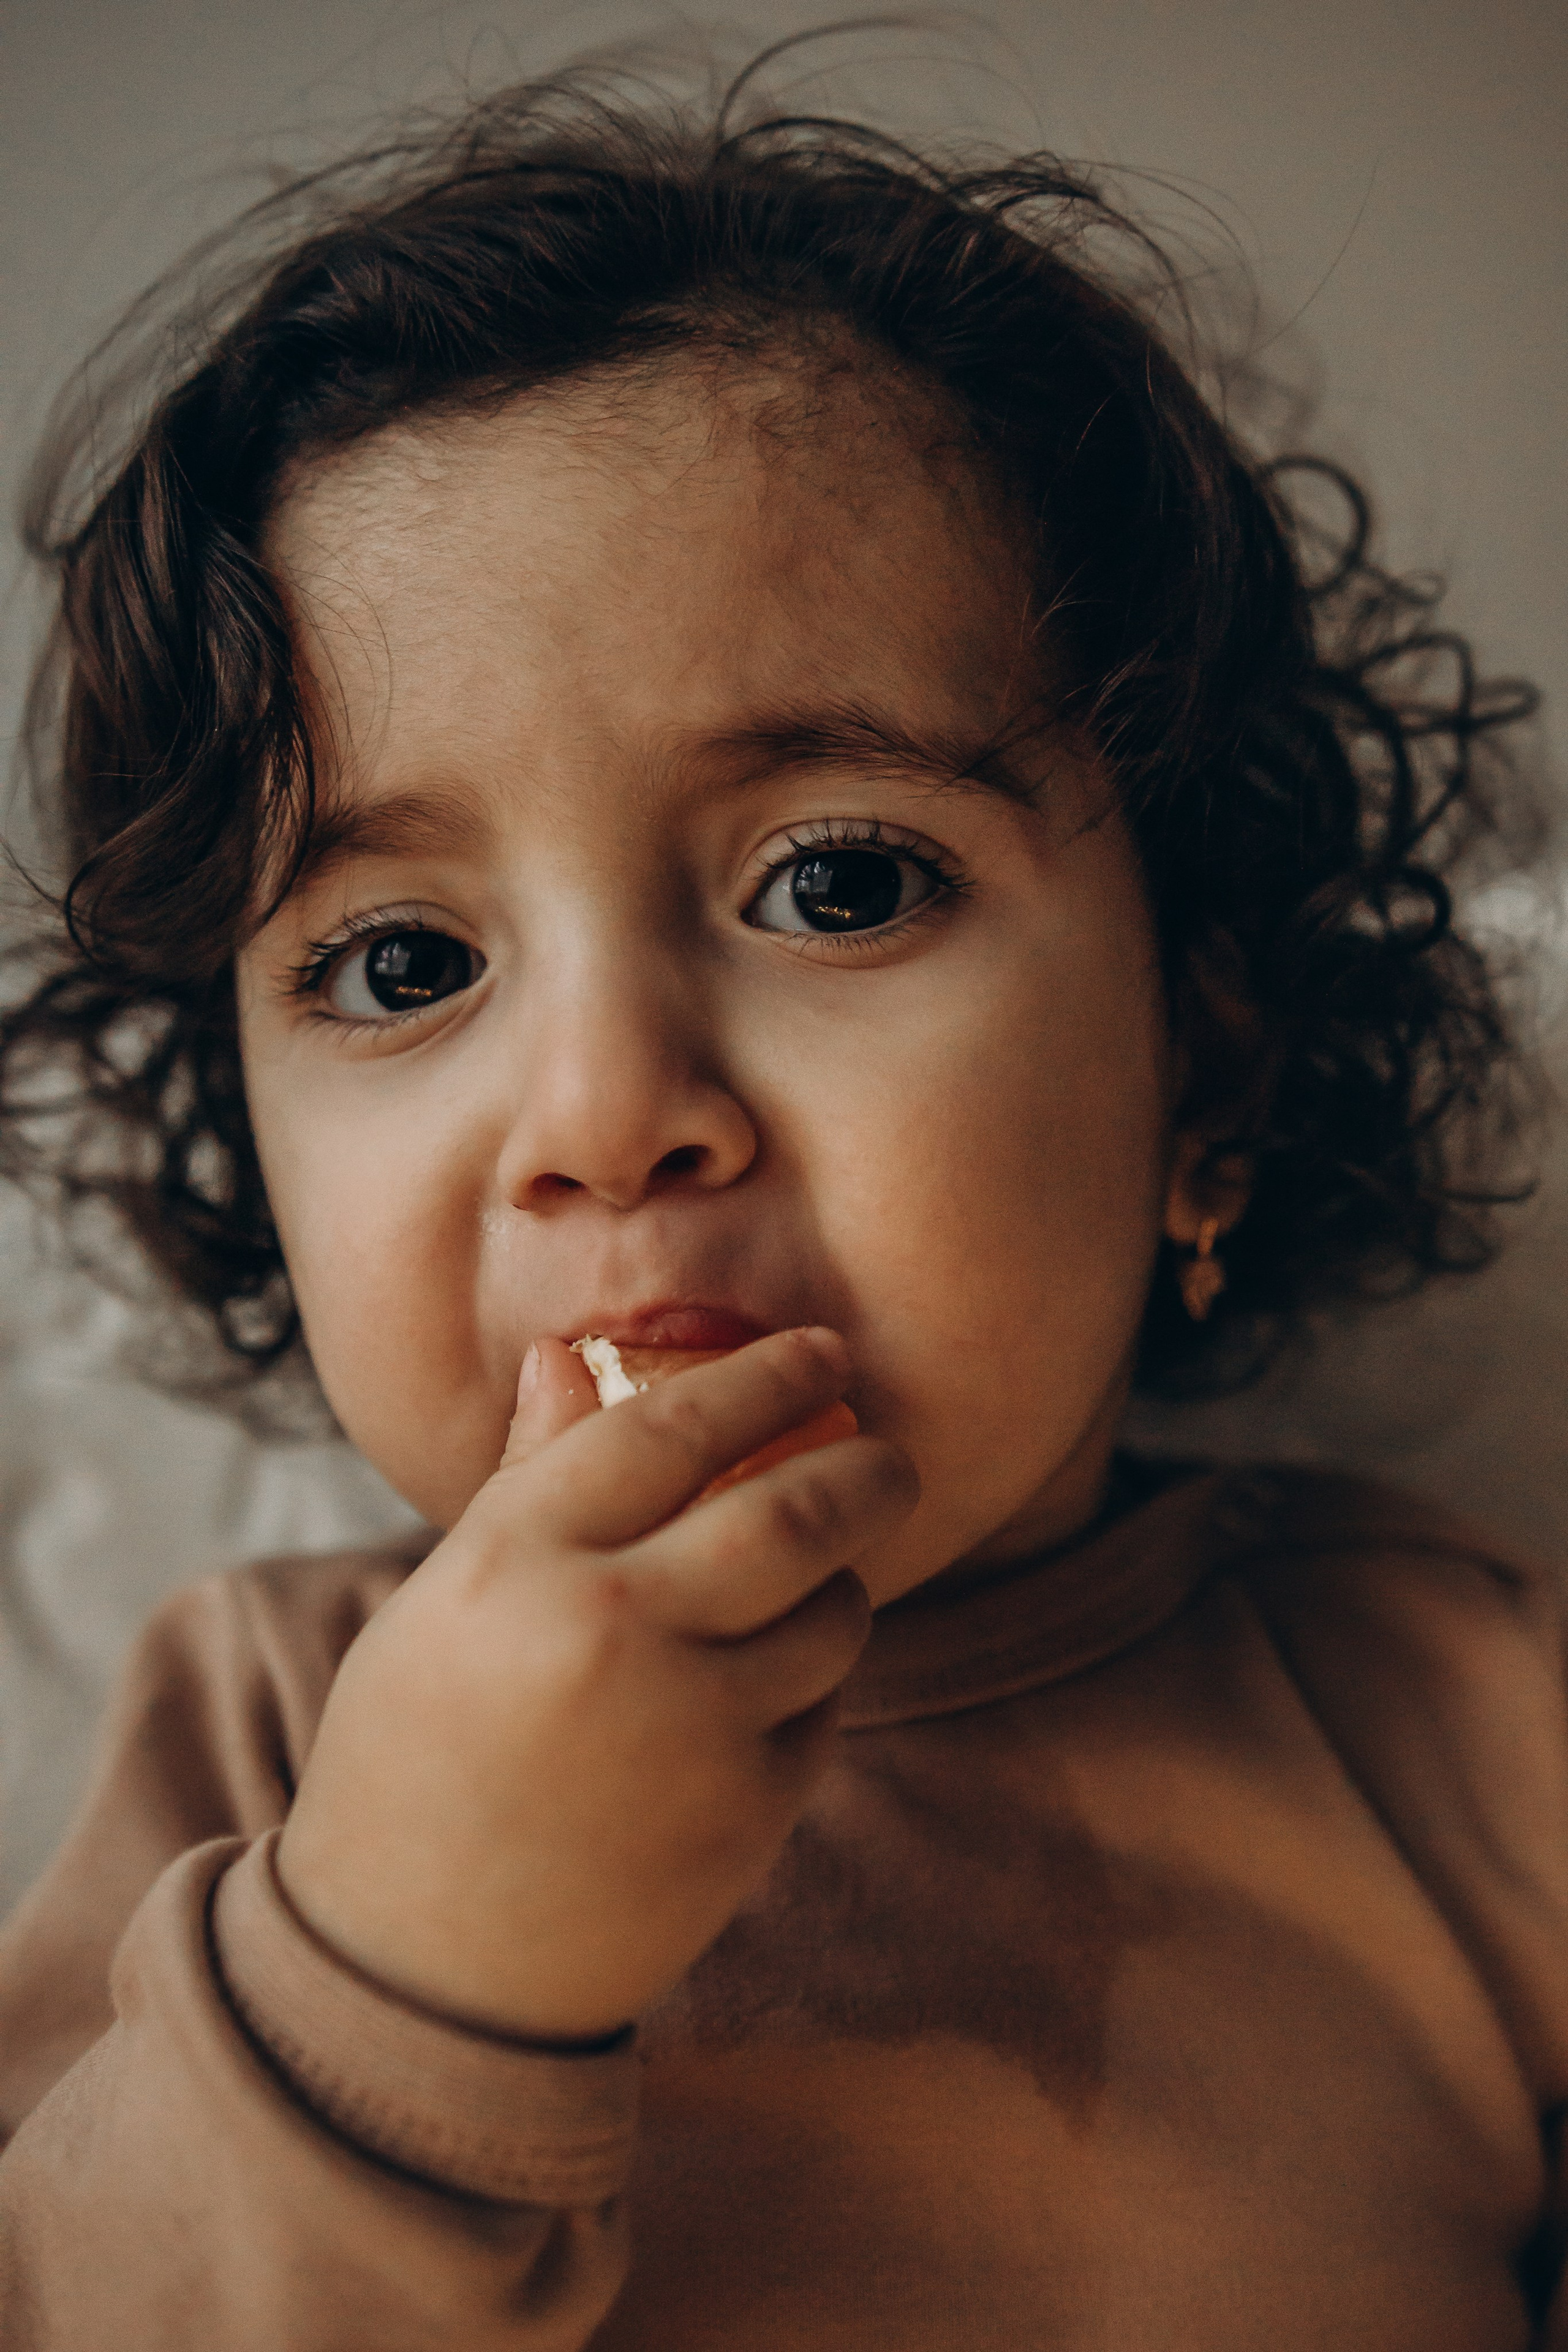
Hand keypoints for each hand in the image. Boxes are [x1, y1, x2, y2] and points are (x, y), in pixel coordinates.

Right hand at [275, 1328, 917, 2039]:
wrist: (425, 1970)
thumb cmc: (416, 1761)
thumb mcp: (443, 1605)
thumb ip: (526, 1482)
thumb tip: (568, 1359)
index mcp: (514, 1563)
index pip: (666, 1427)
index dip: (760, 1374)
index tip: (821, 1349)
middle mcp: (611, 1632)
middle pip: (790, 1510)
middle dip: (864, 1467)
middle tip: (887, 1452)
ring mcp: (689, 1728)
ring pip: (831, 1613)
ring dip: (845, 1579)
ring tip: (824, 1573)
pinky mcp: (748, 1813)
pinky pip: (822, 1708)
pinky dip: (814, 1680)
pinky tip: (775, 1680)